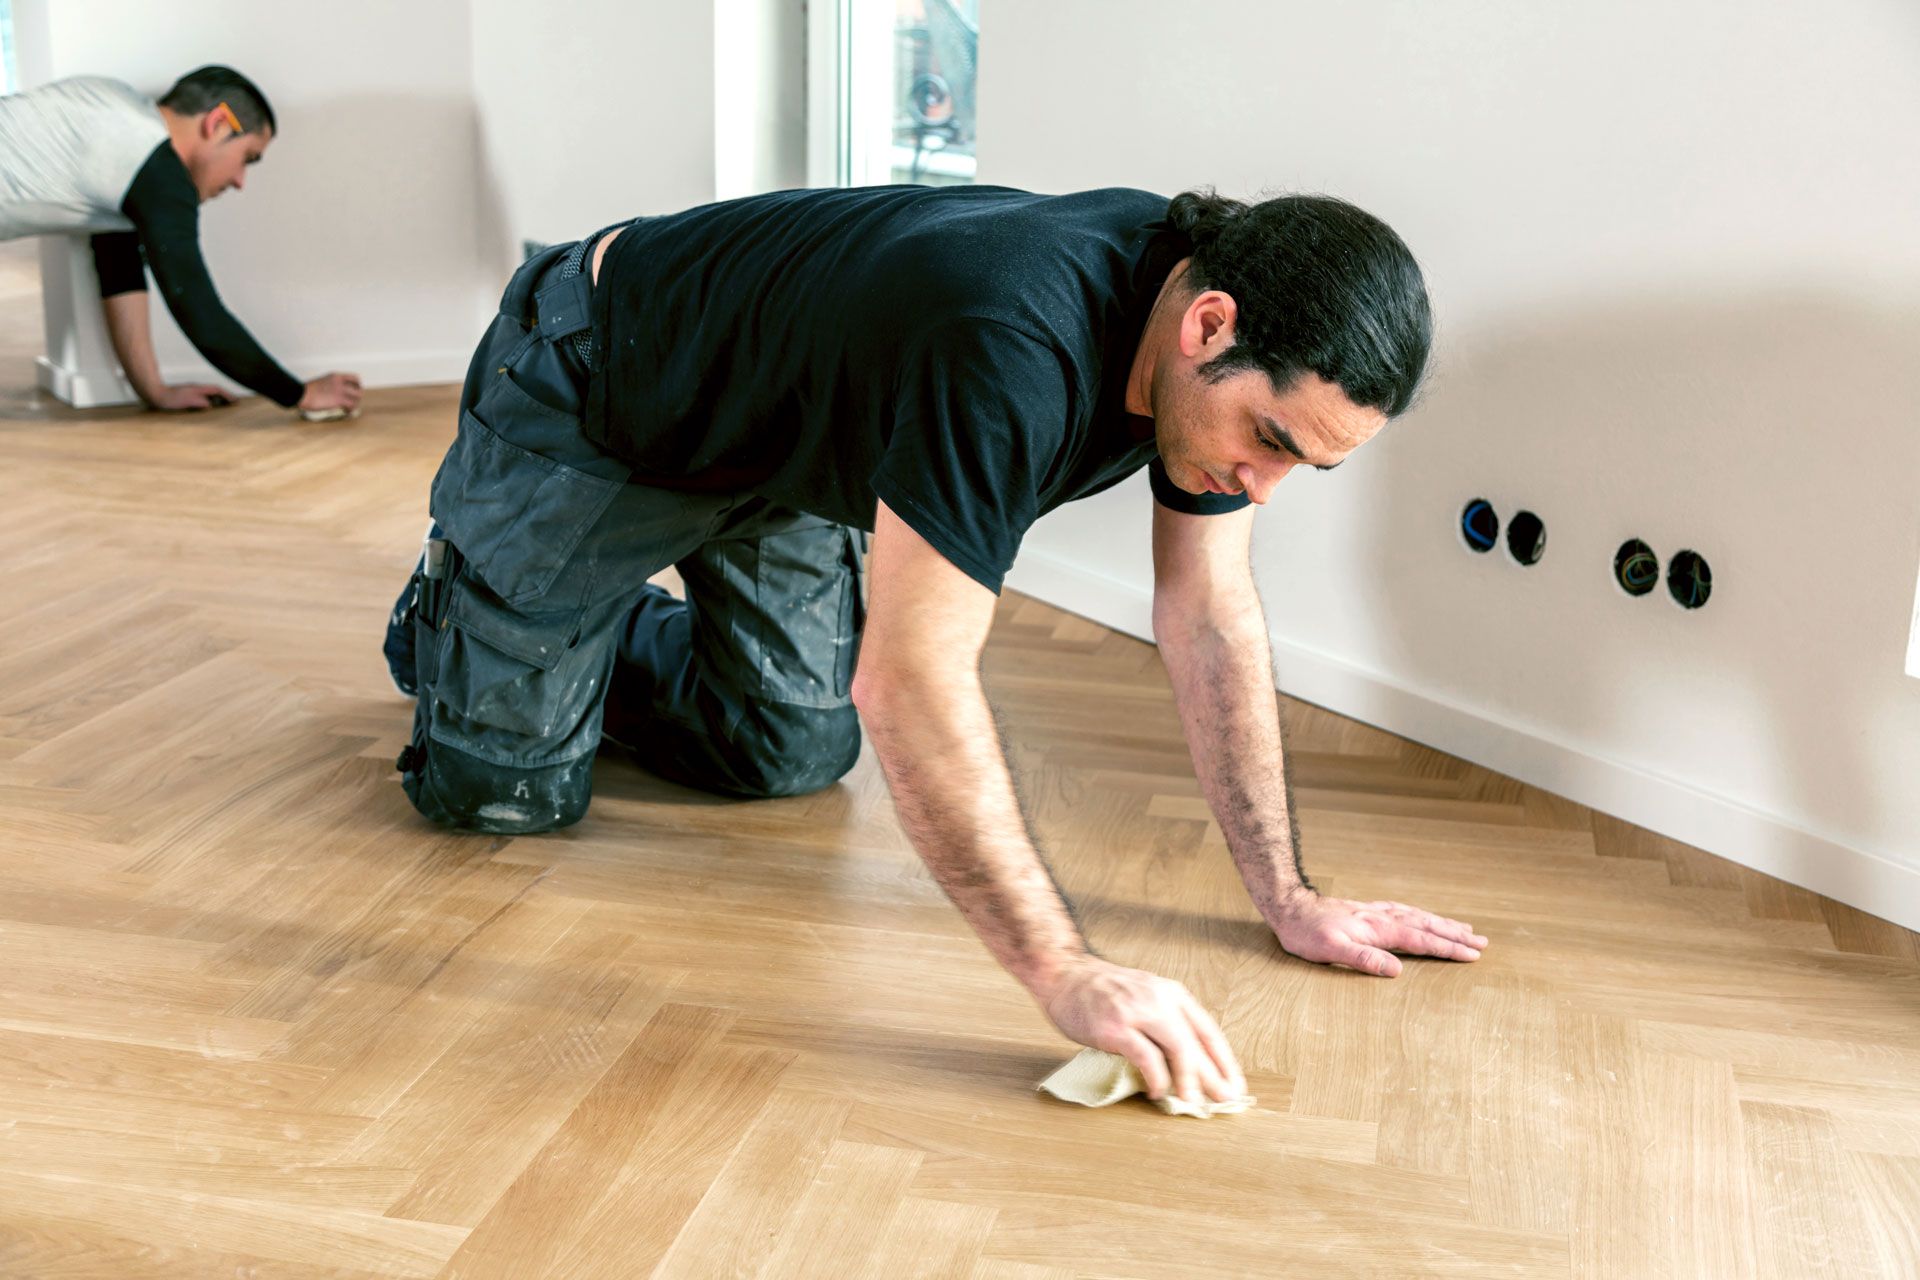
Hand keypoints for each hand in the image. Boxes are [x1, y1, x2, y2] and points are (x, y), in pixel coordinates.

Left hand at [149, 383, 230, 411]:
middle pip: (214, 391)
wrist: (152, 393)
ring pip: (208, 394)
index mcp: (198, 389)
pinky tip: (207, 407)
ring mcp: (190, 392)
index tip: (237, 401)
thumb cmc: (168, 399)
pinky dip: (208, 401)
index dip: (228, 395)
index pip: (217, 390)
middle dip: (225, 396)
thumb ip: (199, 402)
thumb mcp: (186, 401)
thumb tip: (210, 405)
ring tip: (224, 406)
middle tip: (234, 403)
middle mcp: (195, 389)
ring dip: (217, 399)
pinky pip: (202, 398)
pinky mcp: (185, 396)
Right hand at [298, 371, 362, 412]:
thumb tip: (332, 393)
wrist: (301, 394)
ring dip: (355, 403)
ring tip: (348, 408)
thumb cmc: (307, 391)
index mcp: (336, 376)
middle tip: (351, 401)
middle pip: (359, 388)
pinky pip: (352, 405)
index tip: (353, 392)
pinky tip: (345, 411)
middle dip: (357, 396)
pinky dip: (351, 409)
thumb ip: (330, 385)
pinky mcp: (338, 400)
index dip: (357, 386)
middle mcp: (340, 382)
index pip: (355, 378)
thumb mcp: (322, 382)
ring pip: (358, 397)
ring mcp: (340, 390)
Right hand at [1037, 955, 1244, 1107]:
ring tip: (1194, 1103)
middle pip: (1196, 1042)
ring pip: (1178, 1049)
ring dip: (1190, 1080)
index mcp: (1171, 993)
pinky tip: (1159, 1092)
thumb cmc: (1103, 993)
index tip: (1235, 1084)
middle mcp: (1159, 999)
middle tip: (1226, 1100)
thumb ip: (1166, 1022)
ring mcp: (1137, 1012)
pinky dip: (1157, 1079)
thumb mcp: (1144, 997)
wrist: (1064, 975)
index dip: (1224, 1060)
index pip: (1208, 1030)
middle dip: (1214, 1076)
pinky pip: (1146, 1058)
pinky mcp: (1115, 1028)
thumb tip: (1191, 1065)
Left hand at [1268, 889, 1486, 976]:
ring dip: (1443, 924)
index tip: (1472, 955)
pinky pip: (1406, 911)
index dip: (1447, 948)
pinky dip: (1423, 915)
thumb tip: (1396, 971)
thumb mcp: (1330, 951)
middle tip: (1483, 943)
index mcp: (1379, 929)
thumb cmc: (1307, 933)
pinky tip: (1426, 917)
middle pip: (1427, 925)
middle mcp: (1382, 917)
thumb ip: (1363, 959)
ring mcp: (1377, 912)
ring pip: (1419, 916)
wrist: (1290, 907)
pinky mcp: (1369, 911)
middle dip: (1455, 935)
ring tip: (1467, 930)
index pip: (1421, 940)